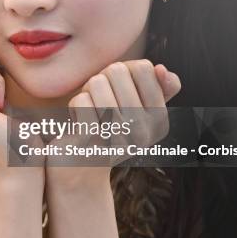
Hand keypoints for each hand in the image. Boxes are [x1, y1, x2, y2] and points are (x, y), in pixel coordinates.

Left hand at [46, 60, 180, 187]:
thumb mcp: (138, 107)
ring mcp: (118, 139)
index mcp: (159, 120)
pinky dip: (75, 106)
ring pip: (97, 83)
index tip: (119, 92)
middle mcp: (144, 132)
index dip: (125, 71)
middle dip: (102, 80)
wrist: (82, 170)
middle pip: (117, 70)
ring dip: (87, 92)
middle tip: (100, 102)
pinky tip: (80, 124)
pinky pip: (81, 100)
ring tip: (91, 111)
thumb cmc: (108, 129)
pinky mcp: (91, 143)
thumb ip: (158, 87)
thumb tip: (161, 69)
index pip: (144, 68)